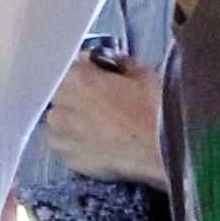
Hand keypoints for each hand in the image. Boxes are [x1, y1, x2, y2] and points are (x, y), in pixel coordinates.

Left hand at [39, 50, 168, 185]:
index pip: (74, 67)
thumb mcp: (143, 74)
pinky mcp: (64, 157)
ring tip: (102, 128)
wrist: (161, 151)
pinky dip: (76, 144)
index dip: (90, 73)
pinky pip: (65, 145)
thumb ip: (120, 64)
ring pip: (61, 121)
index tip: (101, 79)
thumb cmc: (154, 111)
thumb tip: (114, 64)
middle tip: (105, 106)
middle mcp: (59, 103)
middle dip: (80, 97)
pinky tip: (98, 145)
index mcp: (74, 77)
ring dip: (74, 121)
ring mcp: (58, 132)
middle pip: (63, 94)